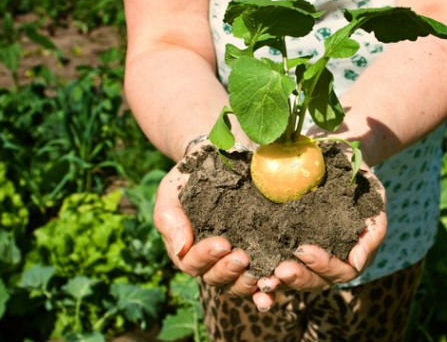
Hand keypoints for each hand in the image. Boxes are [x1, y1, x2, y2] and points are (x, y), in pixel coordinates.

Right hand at [154, 160, 258, 297]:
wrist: (215, 160)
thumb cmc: (188, 179)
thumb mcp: (171, 192)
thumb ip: (170, 218)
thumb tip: (181, 247)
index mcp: (188, 250)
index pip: (192, 262)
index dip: (205, 256)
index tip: (222, 243)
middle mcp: (211, 261)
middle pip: (216, 278)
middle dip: (228, 271)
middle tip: (242, 257)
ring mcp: (234, 261)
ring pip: (238, 284)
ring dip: (248, 282)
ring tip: (261, 274)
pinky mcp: (257, 255)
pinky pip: (261, 276)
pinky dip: (267, 285)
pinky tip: (277, 281)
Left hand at [257, 165, 386, 294]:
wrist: (336, 161)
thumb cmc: (358, 181)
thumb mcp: (374, 199)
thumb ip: (372, 230)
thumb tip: (357, 263)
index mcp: (350, 256)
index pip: (339, 271)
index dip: (322, 265)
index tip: (303, 250)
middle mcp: (327, 263)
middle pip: (314, 282)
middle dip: (297, 278)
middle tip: (280, 270)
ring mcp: (305, 259)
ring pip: (292, 280)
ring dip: (277, 282)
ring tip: (262, 278)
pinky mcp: (283, 248)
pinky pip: (273, 266)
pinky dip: (261, 274)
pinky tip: (248, 273)